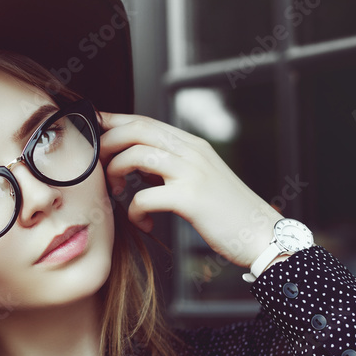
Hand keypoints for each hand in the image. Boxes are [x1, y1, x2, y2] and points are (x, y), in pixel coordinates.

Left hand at [97, 111, 283, 269]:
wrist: (262, 235)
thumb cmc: (227, 213)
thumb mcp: (199, 178)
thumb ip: (169, 165)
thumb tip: (134, 161)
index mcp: (192, 145)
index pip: (144, 121)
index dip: (113, 122)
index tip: (92, 130)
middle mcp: (192, 152)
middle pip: (136, 130)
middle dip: (108, 144)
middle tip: (100, 168)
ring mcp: (193, 173)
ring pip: (137, 155)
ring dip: (117, 172)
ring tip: (119, 192)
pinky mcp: (191, 199)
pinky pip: (145, 197)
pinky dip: (135, 211)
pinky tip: (143, 223)